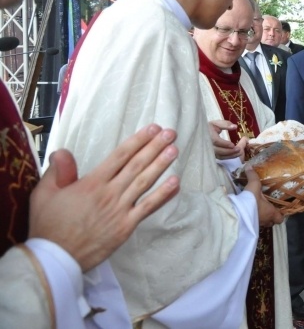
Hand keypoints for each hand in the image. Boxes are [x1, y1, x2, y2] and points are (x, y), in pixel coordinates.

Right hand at [29, 124, 180, 271]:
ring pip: (144, 183)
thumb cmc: (48, 226)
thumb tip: (63, 152)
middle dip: (155, 147)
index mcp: (91, 183)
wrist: (55, 258)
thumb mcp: (44, 194)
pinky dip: (163, 195)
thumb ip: (58, 171)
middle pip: (136, 165)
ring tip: (174, 149)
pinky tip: (175, 182)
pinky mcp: (126, 227)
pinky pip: (148, 208)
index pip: (120, 156)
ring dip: (161, 165)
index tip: (152, 129)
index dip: (138, 141)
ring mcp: (120, 210)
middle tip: (171, 133)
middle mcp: (109, 193)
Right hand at [209, 120, 243, 159]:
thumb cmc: (210, 128)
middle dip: (229, 151)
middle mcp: (207, 145)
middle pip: (218, 151)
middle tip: (239, 149)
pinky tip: (234, 155)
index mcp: (208, 135)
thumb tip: (235, 126)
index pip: (216, 141)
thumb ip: (225, 124)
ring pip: (219, 156)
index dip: (224, 144)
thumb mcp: (216, 123)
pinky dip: (227, 157)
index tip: (233, 145)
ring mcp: (209, 151)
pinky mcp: (211, 155)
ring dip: (229, 156)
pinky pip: (219, 158)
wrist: (200, 134)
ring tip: (239, 153)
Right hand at [242, 164, 283, 226]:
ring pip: (262, 223)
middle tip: (267, 209)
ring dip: (261, 218)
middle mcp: (265, 220)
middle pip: (271, 222)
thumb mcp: (253, 186)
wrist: (237, 213)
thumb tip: (249, 165)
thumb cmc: (251, 201)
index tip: (278, 210)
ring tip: (257, 210)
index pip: (280, 218)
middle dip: (270, 217)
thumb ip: (252, 176)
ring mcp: (257, 225)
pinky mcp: (248, 226)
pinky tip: (248, 213)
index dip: (280, 215)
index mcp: (271, 212)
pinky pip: (253, 224)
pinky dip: (252, 220)